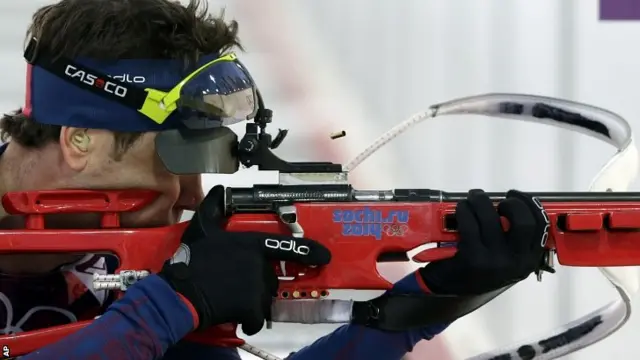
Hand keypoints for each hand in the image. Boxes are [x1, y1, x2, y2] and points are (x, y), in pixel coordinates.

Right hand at [158, 185, 330, 334]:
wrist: (180, 293)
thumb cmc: (192, 261)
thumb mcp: (202, 229)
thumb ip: (214, 209)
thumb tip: (218, 190)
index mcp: (251, 244)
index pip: (287, 247)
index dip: (309, 251)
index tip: (325, 257)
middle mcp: (259, 263)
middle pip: (270, 277)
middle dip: (256, 283)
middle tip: (233, 284)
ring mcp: (257, 286)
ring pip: (264, 298)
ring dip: (251, 301)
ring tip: (229, 297)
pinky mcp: (252, 307)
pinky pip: (258, 318)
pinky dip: (249, 320)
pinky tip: (234, 314)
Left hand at [397, 189, 548, 294]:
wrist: (447, 291)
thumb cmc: (477, 270)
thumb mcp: (503, 260)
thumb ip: (512, 238)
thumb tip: (511, 203)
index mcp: (527, 261)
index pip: (540, 226)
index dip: (529, 205)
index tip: (515, 195)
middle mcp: (515, 262)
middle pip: (522, 220)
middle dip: (509, 202)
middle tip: (494, 199)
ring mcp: (494, 261)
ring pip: (491, 217)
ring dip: (478, 201)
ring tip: (471, 200)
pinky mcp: (472, 258)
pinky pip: (469, 223)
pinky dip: (463, 211)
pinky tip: (460, 210)